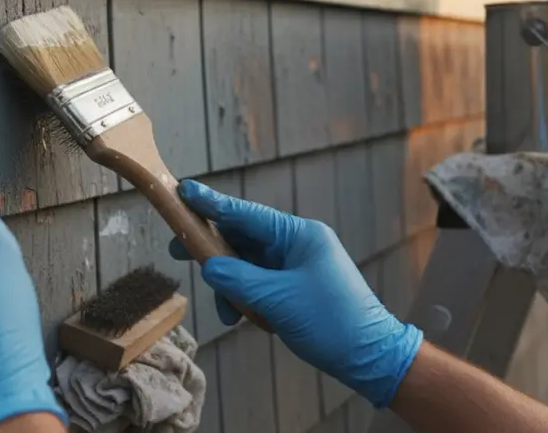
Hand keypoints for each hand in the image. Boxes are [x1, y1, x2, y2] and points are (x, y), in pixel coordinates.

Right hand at [168, 181, 422, 408]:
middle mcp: (297, 245)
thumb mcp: (278, 300)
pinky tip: (243, 319)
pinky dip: (246, 299)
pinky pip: (259, 284)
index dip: (213, 203)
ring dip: (232, 287)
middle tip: (178, 249)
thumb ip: (238, 280)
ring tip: (228, 313)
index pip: (247, 214)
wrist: (368, 356)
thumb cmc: (333, 322)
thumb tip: (209, 267)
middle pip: (244, 238)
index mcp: (300, 235)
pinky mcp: (294, 288)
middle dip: (213, 251)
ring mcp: (296, 266)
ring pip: (247, 266)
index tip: (185, 190)